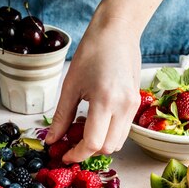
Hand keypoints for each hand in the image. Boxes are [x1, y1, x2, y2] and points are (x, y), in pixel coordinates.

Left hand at [44, 15, 140, 162]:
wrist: (117, 32)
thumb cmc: (91, 52)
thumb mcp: (70, 85)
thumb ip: (61, 116)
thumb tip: (52, 140)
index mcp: (105, 100)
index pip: (93, 142)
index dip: (77, 154)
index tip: (64, 156)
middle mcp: (124, 106)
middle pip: (108, 147)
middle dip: (88, 151)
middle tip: (70, 145)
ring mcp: (134, 105)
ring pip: (119, 141)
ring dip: (100, 143)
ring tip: (81, 131)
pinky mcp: (136, 102)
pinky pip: (123, 128)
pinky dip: (109, 132)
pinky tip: (94, 120)